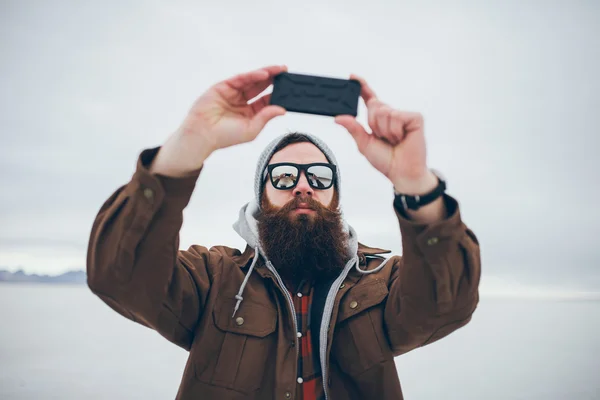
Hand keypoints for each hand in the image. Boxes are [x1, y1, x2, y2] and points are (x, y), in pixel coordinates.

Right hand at [151, 65, 287, 176]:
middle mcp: (243, 101)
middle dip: (274, 79)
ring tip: (279, 70)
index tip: (292, 89)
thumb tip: (282, 109)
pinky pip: (240, 79)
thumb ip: (266, 117)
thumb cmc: (225, 136)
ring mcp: (233, 93)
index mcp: (250, 113)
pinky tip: (263, 74)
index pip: (267, 100)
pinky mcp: (223, 86)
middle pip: (262, 87)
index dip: (279, 94)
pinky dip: (252, 75)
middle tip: (287, 73)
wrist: (202, 135)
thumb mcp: (251, 129)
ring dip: (266, 74)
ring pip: (252, 80)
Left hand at [335, 75, 434, 192]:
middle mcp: (391, 113)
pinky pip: (396, 116)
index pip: (369, 98)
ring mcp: (404, 114)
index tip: (352, 76)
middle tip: (384, 139)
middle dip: (374, 124)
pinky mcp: (415, 117)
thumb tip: (338, 117)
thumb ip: (353, 128)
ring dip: (385, 131)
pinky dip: (395, 130)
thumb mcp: (364, 144)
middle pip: (374, 105)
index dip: (361, 87)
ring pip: (384, 112)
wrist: (401, 172)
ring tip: (395, 141)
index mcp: (379, 119)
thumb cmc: (385, 160)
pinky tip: (403, 138)